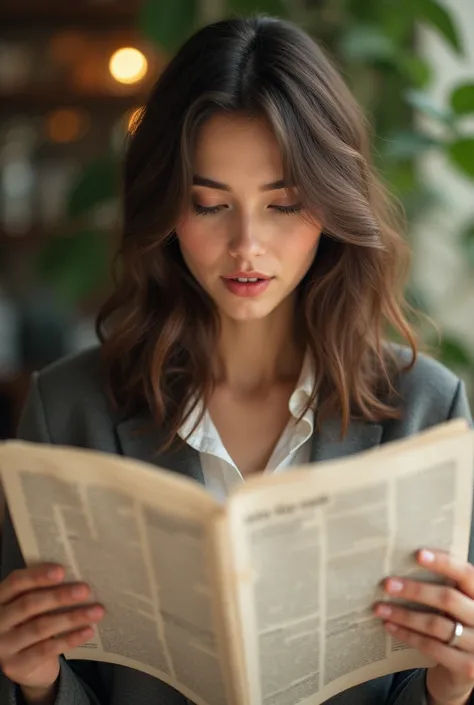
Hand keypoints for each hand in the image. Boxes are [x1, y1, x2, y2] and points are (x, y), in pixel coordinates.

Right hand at [0, 563, 103, 690]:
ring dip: (72, 617)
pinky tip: (88, 630)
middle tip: (85, 590)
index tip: (62, 571)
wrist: (28, 666)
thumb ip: (45, 591)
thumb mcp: (33, 606)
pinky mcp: (16, 665)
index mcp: (1, 598)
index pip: (15, 582)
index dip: (38, 575)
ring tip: (96, 611)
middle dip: (59, 596)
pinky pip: (47, 650)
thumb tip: (77, 576)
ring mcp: (4, 646)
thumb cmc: (33, 623)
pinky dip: (70, 639)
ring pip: (40, 627)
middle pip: (29, 604)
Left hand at [374, 549, 473, 704]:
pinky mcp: (466, 667)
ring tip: (380, 608)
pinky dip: (407, 635)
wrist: (465, 668)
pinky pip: (431, 646)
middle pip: (448, 599)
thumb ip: (443, 587)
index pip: (466, 574)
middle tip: (387, 585)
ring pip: (436, 624)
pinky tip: (389, 627)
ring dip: (404, 615)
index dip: (444, 563)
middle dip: (415, 590)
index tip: (418, 554)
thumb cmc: (455, 626)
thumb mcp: (457, 606)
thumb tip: (402, 565)